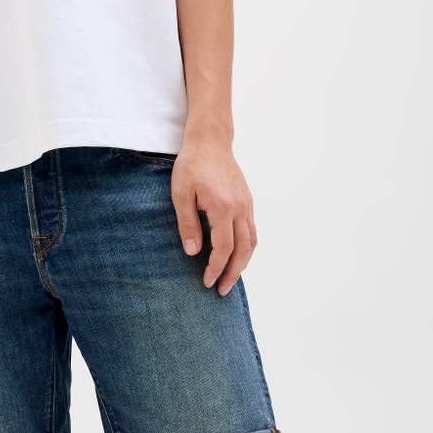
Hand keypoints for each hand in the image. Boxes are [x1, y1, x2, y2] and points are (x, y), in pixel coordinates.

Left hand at [171, 135, 256, 296]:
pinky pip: (252, 231)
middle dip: (233, 273)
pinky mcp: (248, 202)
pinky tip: (236, 256)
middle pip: (243, 250)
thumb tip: (193, 252)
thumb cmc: (192, 165)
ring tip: (230, 278)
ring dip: (243, 263)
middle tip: (221, 290)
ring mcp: (247, 205)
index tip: (206, 281)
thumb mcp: (181, 194)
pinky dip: (246, 248)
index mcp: (222, 207)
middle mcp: (240, 208)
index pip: (224, 248)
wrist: (211, 141)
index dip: (216, 268)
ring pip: (252, 242)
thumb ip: (188, 224)